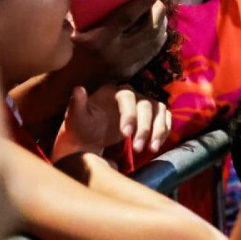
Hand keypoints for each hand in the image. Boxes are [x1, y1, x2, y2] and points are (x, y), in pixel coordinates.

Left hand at [52, 85, 172, 160]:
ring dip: (158, 130)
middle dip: (144, 128)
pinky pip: (165, 120)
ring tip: (151, 149)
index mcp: (115, 92)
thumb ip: (76, 104)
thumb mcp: (75, 118)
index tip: (126, 134)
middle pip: (147, 105)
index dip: (130, 115)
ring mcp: (144, 105)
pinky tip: (156, 145)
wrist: (89, 138)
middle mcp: (133, 95)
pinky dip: (164, 131)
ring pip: (160, 111)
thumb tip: (78, 89)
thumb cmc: (82, 127)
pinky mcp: (152, 116)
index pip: (128, 97)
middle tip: (137, 148)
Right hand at [71, 0, 168, 81]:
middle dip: (158, 12)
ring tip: (159, 12)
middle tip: (158, 0)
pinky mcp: (130, 72)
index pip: (127, 17)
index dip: (143, 2)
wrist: (66, 83)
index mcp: (98, 40)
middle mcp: (116, 53)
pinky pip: (151, 52)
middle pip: (148, 29)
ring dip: (161, 24)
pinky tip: (158, 29)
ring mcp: (125, 65)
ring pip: (154, 41)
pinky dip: (157, 38)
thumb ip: (89, 12)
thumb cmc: (66, 50)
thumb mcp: (73, 29)